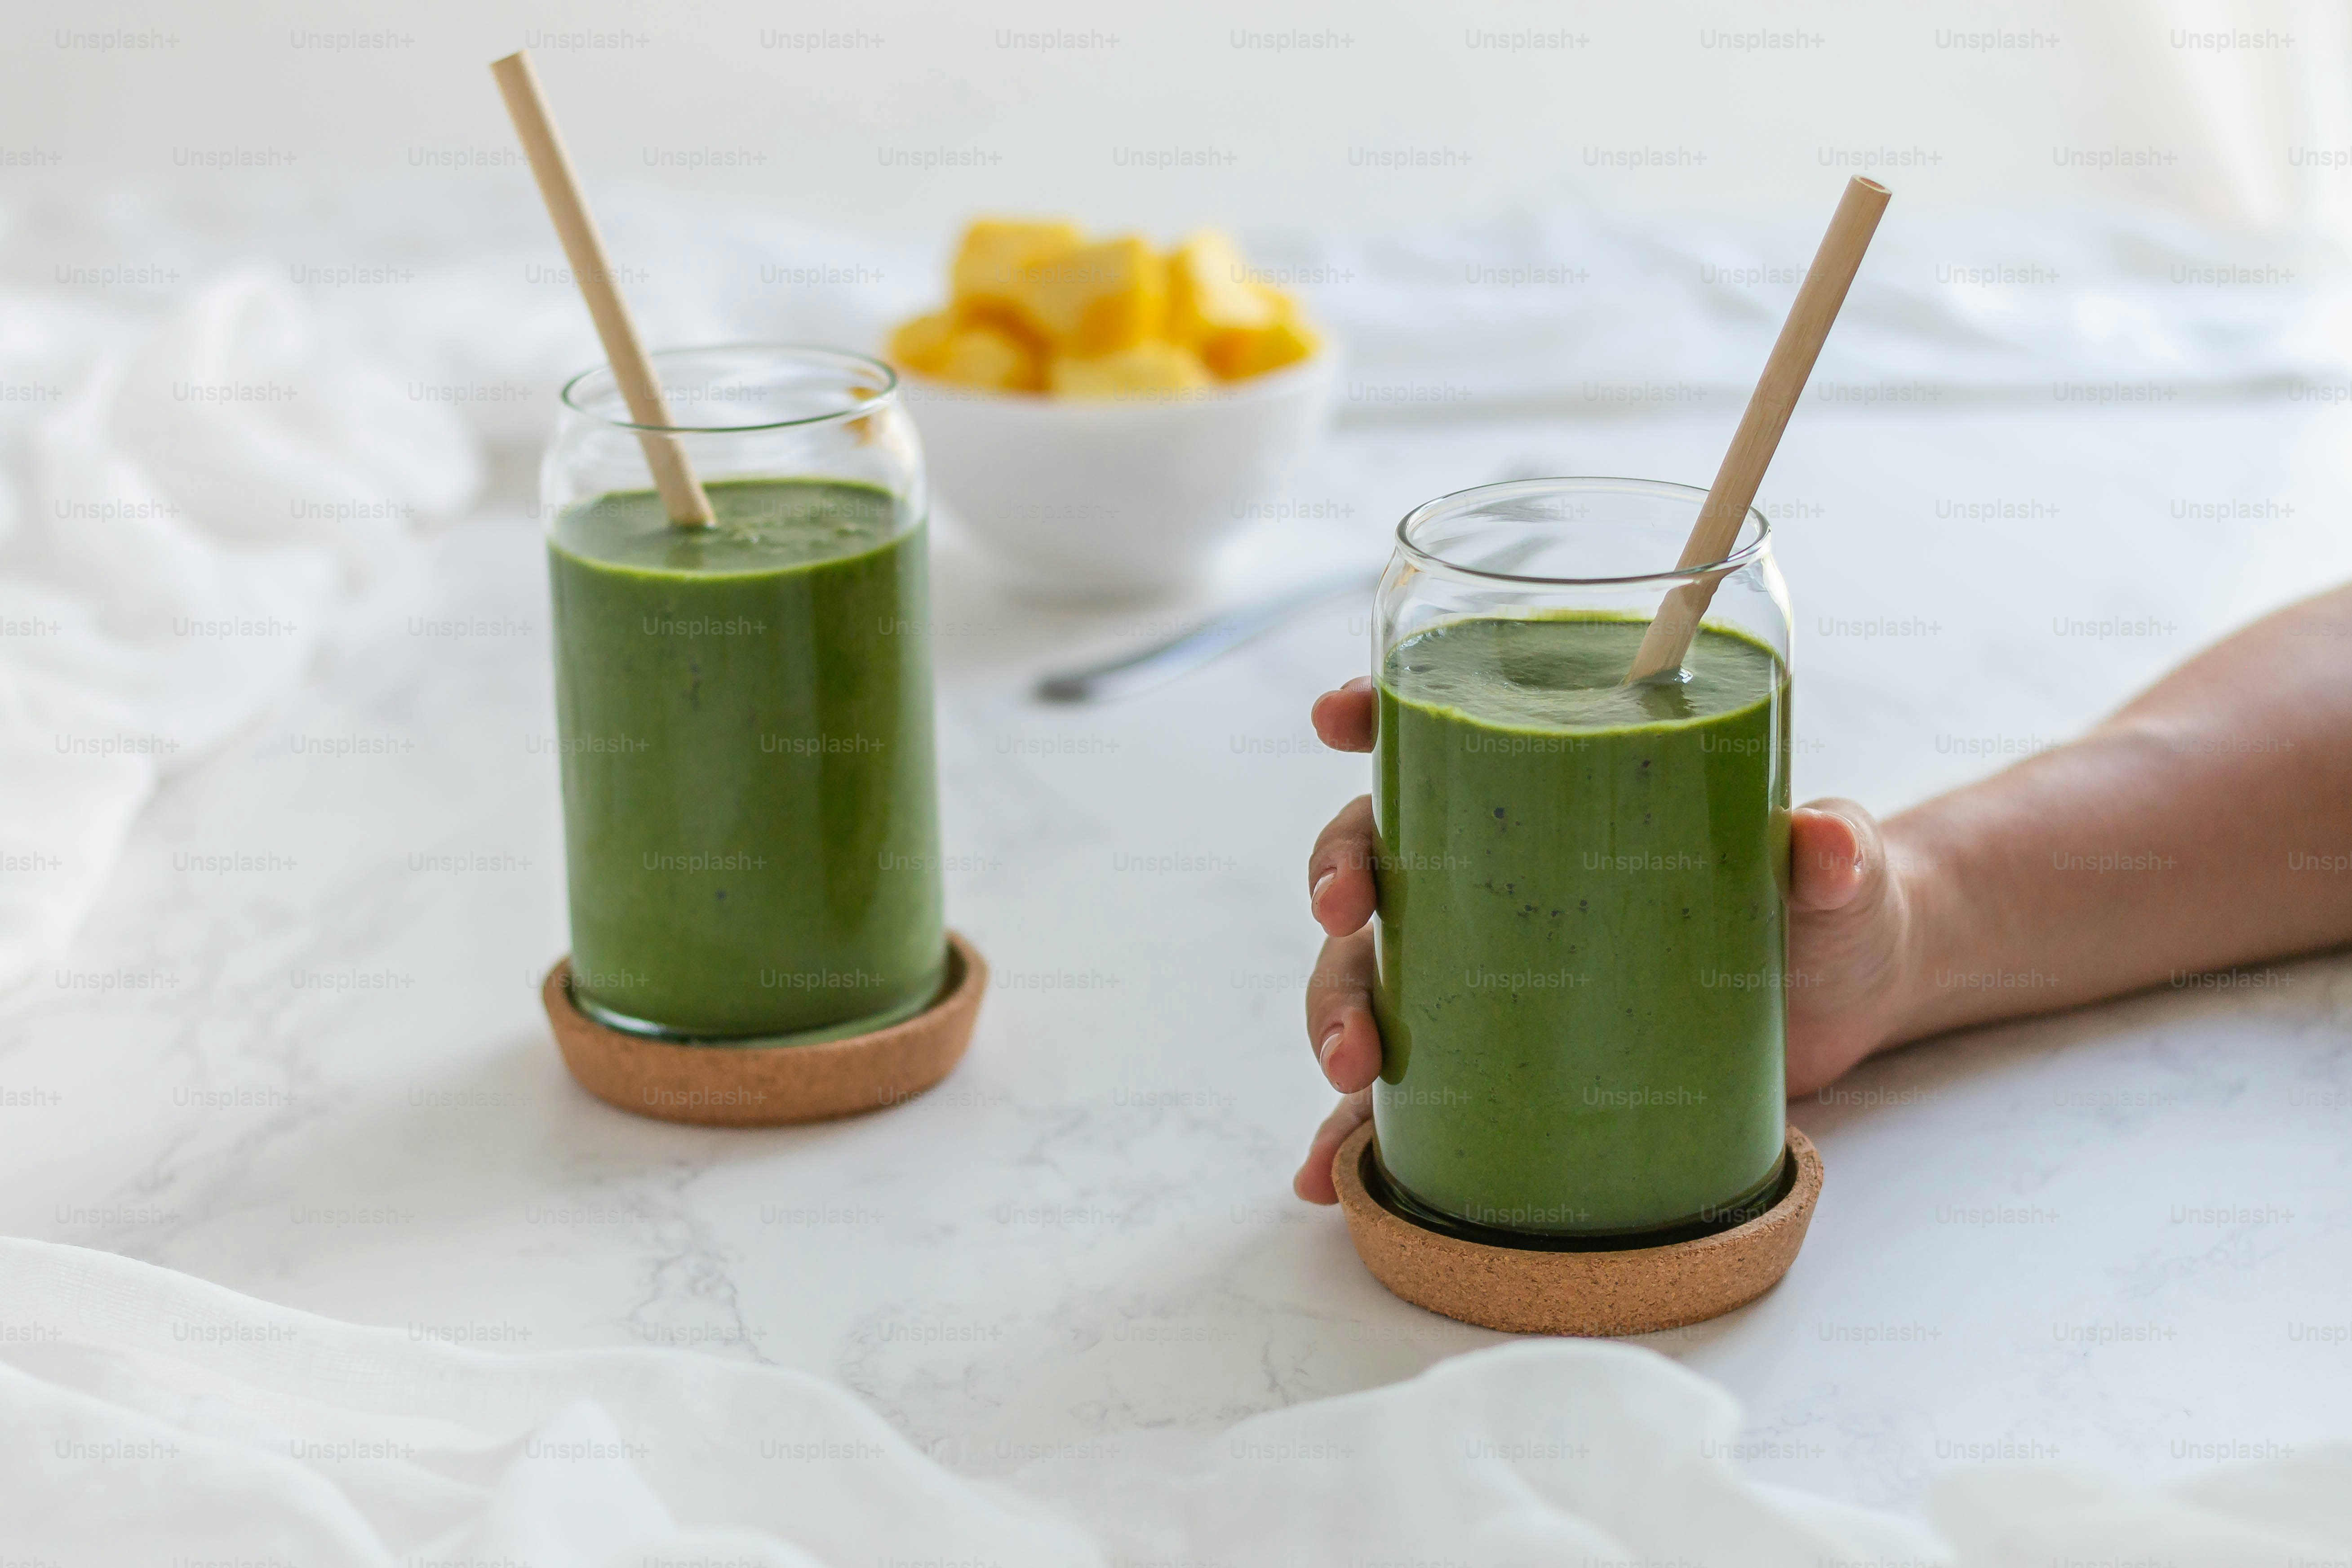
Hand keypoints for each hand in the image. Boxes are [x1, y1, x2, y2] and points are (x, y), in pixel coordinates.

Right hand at [1291, 678, 1922, 1203]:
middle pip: (1382, 854)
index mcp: (1565, 795)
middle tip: (1344, 917)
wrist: (1847, 1009)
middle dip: (1339, 877)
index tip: (1338, 718)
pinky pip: (1406, 1097)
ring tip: (1349, 1068)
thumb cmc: (1831, 910)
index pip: (1452, 733)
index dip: (1385, 713)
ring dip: (1333, 1011)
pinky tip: (1334, 1173)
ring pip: (1370, 972)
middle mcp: (1505, 874)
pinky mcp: (1505, 1060)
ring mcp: (1493, 969)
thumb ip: (1837, 854)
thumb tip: (1826, 845)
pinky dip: (1354, 1133)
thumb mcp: (1841, 875)